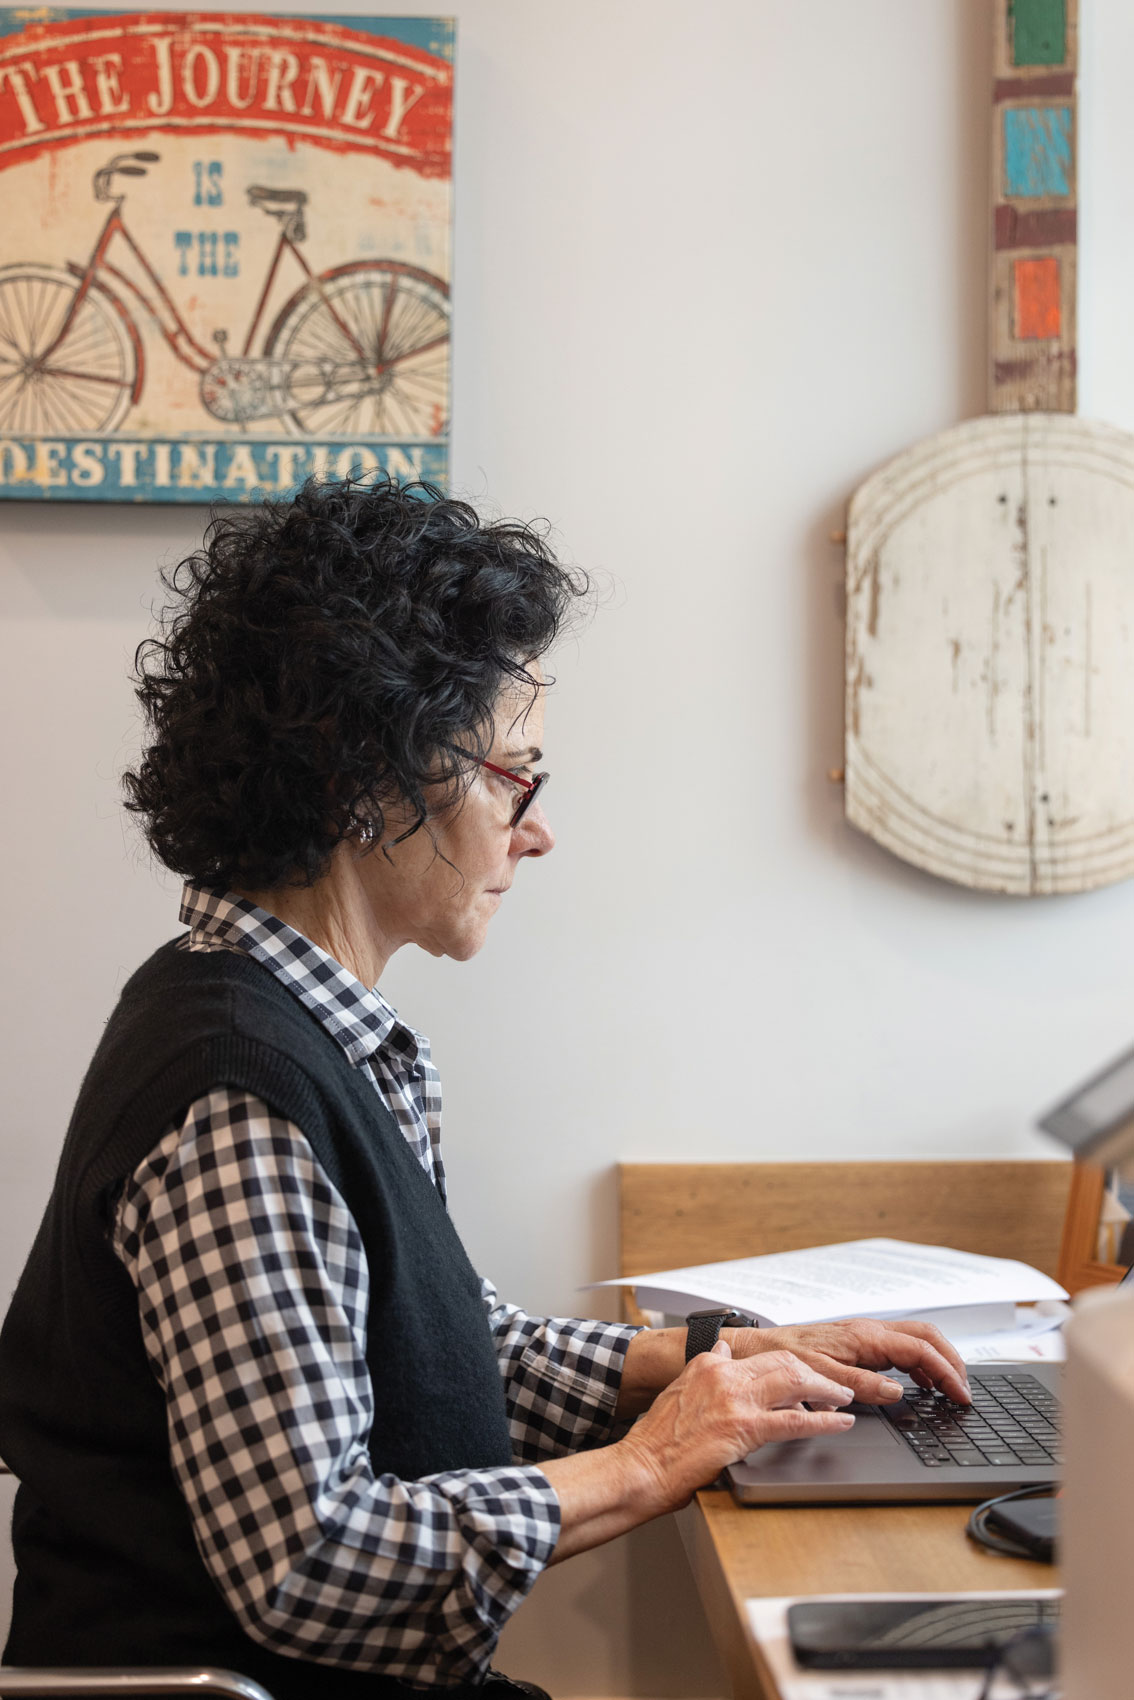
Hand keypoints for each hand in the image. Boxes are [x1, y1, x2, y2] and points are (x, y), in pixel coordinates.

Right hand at [615, 1341, 855, 1516]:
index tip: (805, 1376)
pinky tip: (841, 1424)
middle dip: (816, 1372)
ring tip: (844, 1400)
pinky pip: (796, 1420)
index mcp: (708, 1364)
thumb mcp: (680, 1389)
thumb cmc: (657, 1440)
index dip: (790, 1366)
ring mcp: (736, 1400)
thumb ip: (707, 1368)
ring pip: (796, 1381)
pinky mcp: (745, 1428)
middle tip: (835, 1385)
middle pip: (785, 1361)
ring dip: (827, 1390)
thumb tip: (725, 1349)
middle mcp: (725, 1374)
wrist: (642, 1467)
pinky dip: (825, 1421)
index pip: (762, 1355)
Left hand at [725, 1318, 971, 1404]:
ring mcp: (867, 1335)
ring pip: (916, 1340)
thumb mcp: (822, 1377)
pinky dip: (919, 1364)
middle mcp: (870, 1331)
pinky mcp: (860, 1343)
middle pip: (927, 1337)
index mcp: (865, 1337)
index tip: (961, 1394)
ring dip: (938, 1361)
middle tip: (965, 1389)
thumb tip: (897, 1392)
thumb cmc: (786, 1358)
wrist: (762, 1347)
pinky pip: (900, 1348)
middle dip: (952, 1361)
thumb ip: (862, 1385)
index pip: (921, 1349)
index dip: (947, 1371)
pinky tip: (921, 1384)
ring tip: (950, 1389)